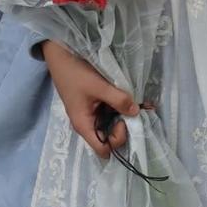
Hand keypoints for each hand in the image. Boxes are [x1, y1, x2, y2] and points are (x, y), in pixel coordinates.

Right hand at [41, 40, 136, 158]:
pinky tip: (136, 99)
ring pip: (113, 124)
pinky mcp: (96, 104)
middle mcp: (88, 124)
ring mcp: (93, 114)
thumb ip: (118, 99)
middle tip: (139, 110)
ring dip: (127, 116)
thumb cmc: (76, 74)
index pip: (103, 149)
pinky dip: (123, 107)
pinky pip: (112, 111)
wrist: (62, 57)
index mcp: (84, 125)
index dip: (117, 140)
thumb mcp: (99, 86)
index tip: (124, 121)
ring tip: (144, 104)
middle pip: (110, 138)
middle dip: (126, 128)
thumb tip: (135, 112)